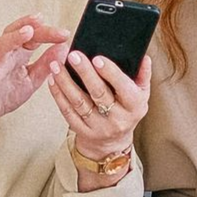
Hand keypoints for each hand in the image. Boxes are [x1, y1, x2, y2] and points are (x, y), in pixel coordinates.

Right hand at [0, 14, 69, 127]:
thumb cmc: (4, 94)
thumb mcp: (32, 79)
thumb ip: (46, 64)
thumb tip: (63, 48)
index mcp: (19, 54)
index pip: (34, 37)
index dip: (48, 32)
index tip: (64, 33)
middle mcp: (6, 55)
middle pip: (17, 34)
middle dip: (31, 26)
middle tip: (45, 23)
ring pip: (2, 45)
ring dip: (14, 37)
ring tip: (27, 31)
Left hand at [46, 50, 151, 164]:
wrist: (112, 142)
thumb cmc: (127, 110)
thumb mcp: (141, 94)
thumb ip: (143, 75)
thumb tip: (144, 57)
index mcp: (134, 106)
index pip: (123, 88)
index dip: (110, 73)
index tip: (97, 58)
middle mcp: (117, 119)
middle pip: (98, 93)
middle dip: (85, 73)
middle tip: (74, 55)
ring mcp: (98, 127)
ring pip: (79, 102)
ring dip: (65, 82)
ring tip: (56, 65)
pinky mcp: (81, 131)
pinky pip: (67, 111)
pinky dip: (58, 95)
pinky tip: (53, 80)